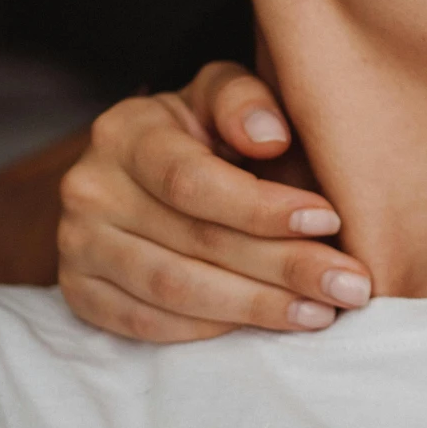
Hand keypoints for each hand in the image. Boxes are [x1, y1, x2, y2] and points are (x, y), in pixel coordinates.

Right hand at [58, 64, 373, 341]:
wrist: (144, 172)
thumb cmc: (205, 133)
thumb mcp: (224, 96)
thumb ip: (245, 101)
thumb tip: (270, 136)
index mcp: (125, 131)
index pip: (193, 181)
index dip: (263, 208)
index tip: (329, 221)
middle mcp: (89, 188)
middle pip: (194, 242)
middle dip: (283, 266)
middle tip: (348, 285)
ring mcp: (77, 245)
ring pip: (174, 291)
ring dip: (256, 307)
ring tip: (320, 313)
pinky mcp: (80, 292)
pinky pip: (146, 325)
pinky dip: (210, 331)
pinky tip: (262, 329)